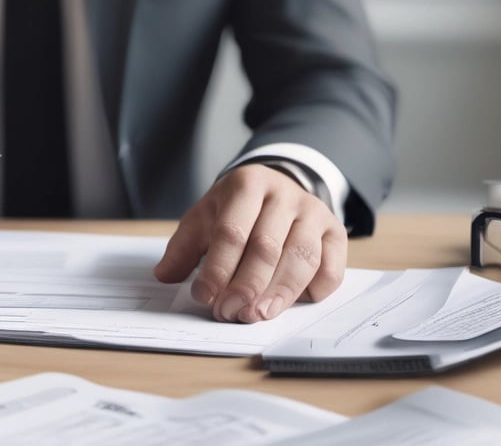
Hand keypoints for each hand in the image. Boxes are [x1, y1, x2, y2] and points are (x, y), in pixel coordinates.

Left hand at [153, 164, 346, 322]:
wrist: (275, 190)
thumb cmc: (234, 211)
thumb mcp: (203, 219)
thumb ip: (183, 247)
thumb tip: (165, 276)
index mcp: (247, 185)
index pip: (231, 232)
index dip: (217, 269)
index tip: (204, 297)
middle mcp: (284, 195)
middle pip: (266, 247)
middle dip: (246, 286)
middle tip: (230, 313)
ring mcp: (314, 212)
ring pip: (301, 258)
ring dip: (279, 293)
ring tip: (257, 315)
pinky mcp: (336, 232)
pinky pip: (331, 266)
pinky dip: (315, 289)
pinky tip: (294, 303)